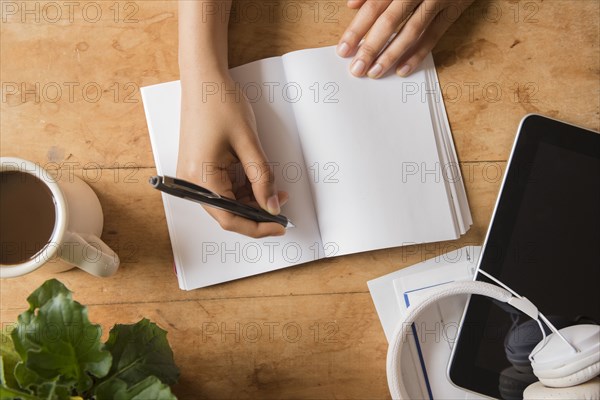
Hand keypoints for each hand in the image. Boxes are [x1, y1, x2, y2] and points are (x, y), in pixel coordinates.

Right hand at [177, 72, 288, 237]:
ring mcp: (191, 176)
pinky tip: (258, 182)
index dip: (258, 227)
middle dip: (257, 213)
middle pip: (227, 214)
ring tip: (275, 190)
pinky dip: (241, 190)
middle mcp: (191, 182)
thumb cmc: (220, 103)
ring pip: (226, 202)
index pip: (230, 218)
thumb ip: (262, 179)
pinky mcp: (197, 168)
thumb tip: (272, 208)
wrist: (203, 78)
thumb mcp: (248, 143)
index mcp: (200, 178)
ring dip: (251, 201)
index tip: (281, 225)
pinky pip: (221, 189)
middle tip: (282, 205)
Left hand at [337, 0, 473, 78]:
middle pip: (390, 21)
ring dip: (392, 54)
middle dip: (371, 47)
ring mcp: (437, 0)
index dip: (357, 29)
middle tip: (357, 68)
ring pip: (411, 30)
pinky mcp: (453, 10)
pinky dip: (418, 54)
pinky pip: (434, 35)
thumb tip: (352, 4)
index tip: (344, 49)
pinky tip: (403, 69)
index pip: (373, 6)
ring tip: (375, 72)